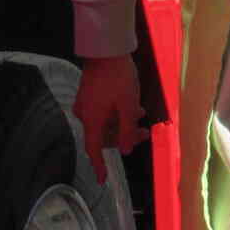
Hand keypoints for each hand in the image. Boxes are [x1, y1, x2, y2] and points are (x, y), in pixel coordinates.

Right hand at [72, 54, 144, 179]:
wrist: (106, 49)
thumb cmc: (118, 77)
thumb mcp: (128, 106)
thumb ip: (127, 131)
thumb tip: (125, 150)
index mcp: (92, 120)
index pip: (94, 149)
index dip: (99, 166)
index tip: (102, 180)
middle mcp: (85, 114)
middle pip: (104, 135)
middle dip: (124, 136)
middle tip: (145, 132)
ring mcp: (85, 103)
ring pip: (105, 122)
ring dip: (123, 122)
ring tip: (143, 114)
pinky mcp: (88, 94)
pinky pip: (102, 111)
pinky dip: (117, 113)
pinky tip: (133, 105)